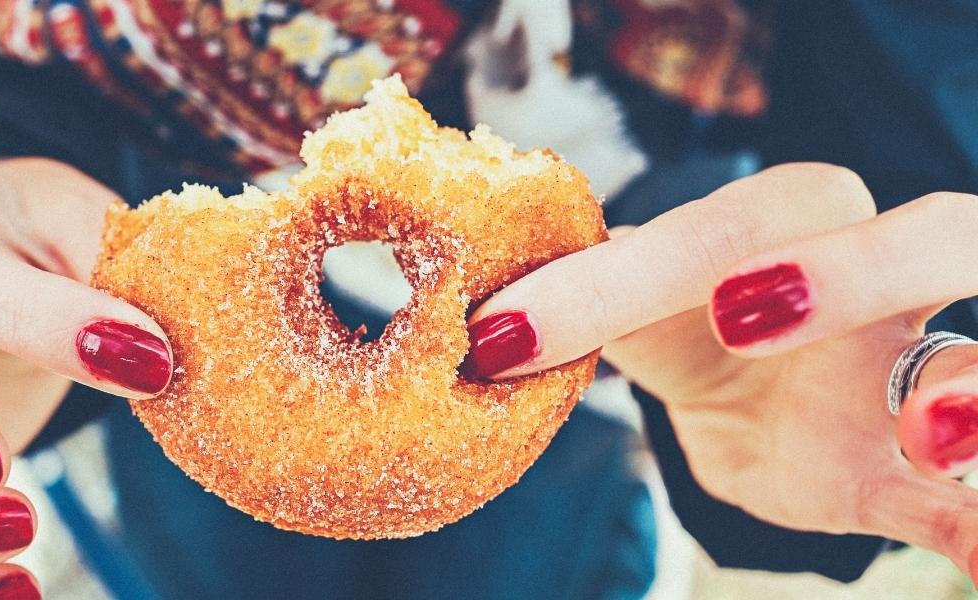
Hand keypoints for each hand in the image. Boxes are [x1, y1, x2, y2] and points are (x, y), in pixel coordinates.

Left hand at [468, 163, 977, 581]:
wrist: (755, 402)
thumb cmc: (690, 327)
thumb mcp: (632, 309)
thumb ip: (582, 303)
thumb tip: (487, 324)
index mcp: (799, 220)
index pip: (735, 221)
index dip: (635, 268)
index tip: (527, 329)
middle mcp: (884, 281)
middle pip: (931, 235)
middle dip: (853, 268)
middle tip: (741, 314)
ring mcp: (915, 376)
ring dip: (967, 392)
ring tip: (931, 433)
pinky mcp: (915, 474)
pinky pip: (967, 496)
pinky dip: (977, 523)